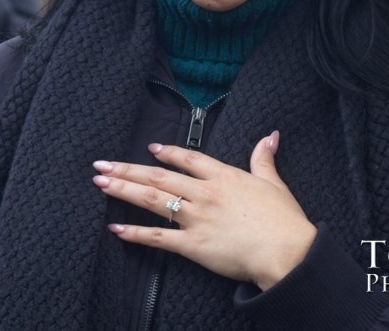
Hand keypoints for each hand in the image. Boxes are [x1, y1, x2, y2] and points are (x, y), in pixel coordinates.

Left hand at [91, 131, 316, 289]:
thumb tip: (269, 136)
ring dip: (124, 190)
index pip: (188, 159)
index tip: (149, 148)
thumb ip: (264, 159)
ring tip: (101, 183)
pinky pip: (158, 237)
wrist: (287, 252)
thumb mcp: (275, 183)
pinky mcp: (193, 245)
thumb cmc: (284, 221)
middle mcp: (204, 193)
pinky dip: (135, 233)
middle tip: (102, 165)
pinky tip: (116, 228)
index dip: (167, 153)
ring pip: (152, 200)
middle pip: (159, 177)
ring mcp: (196, 218)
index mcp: (224, 177)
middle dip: (128, 169)